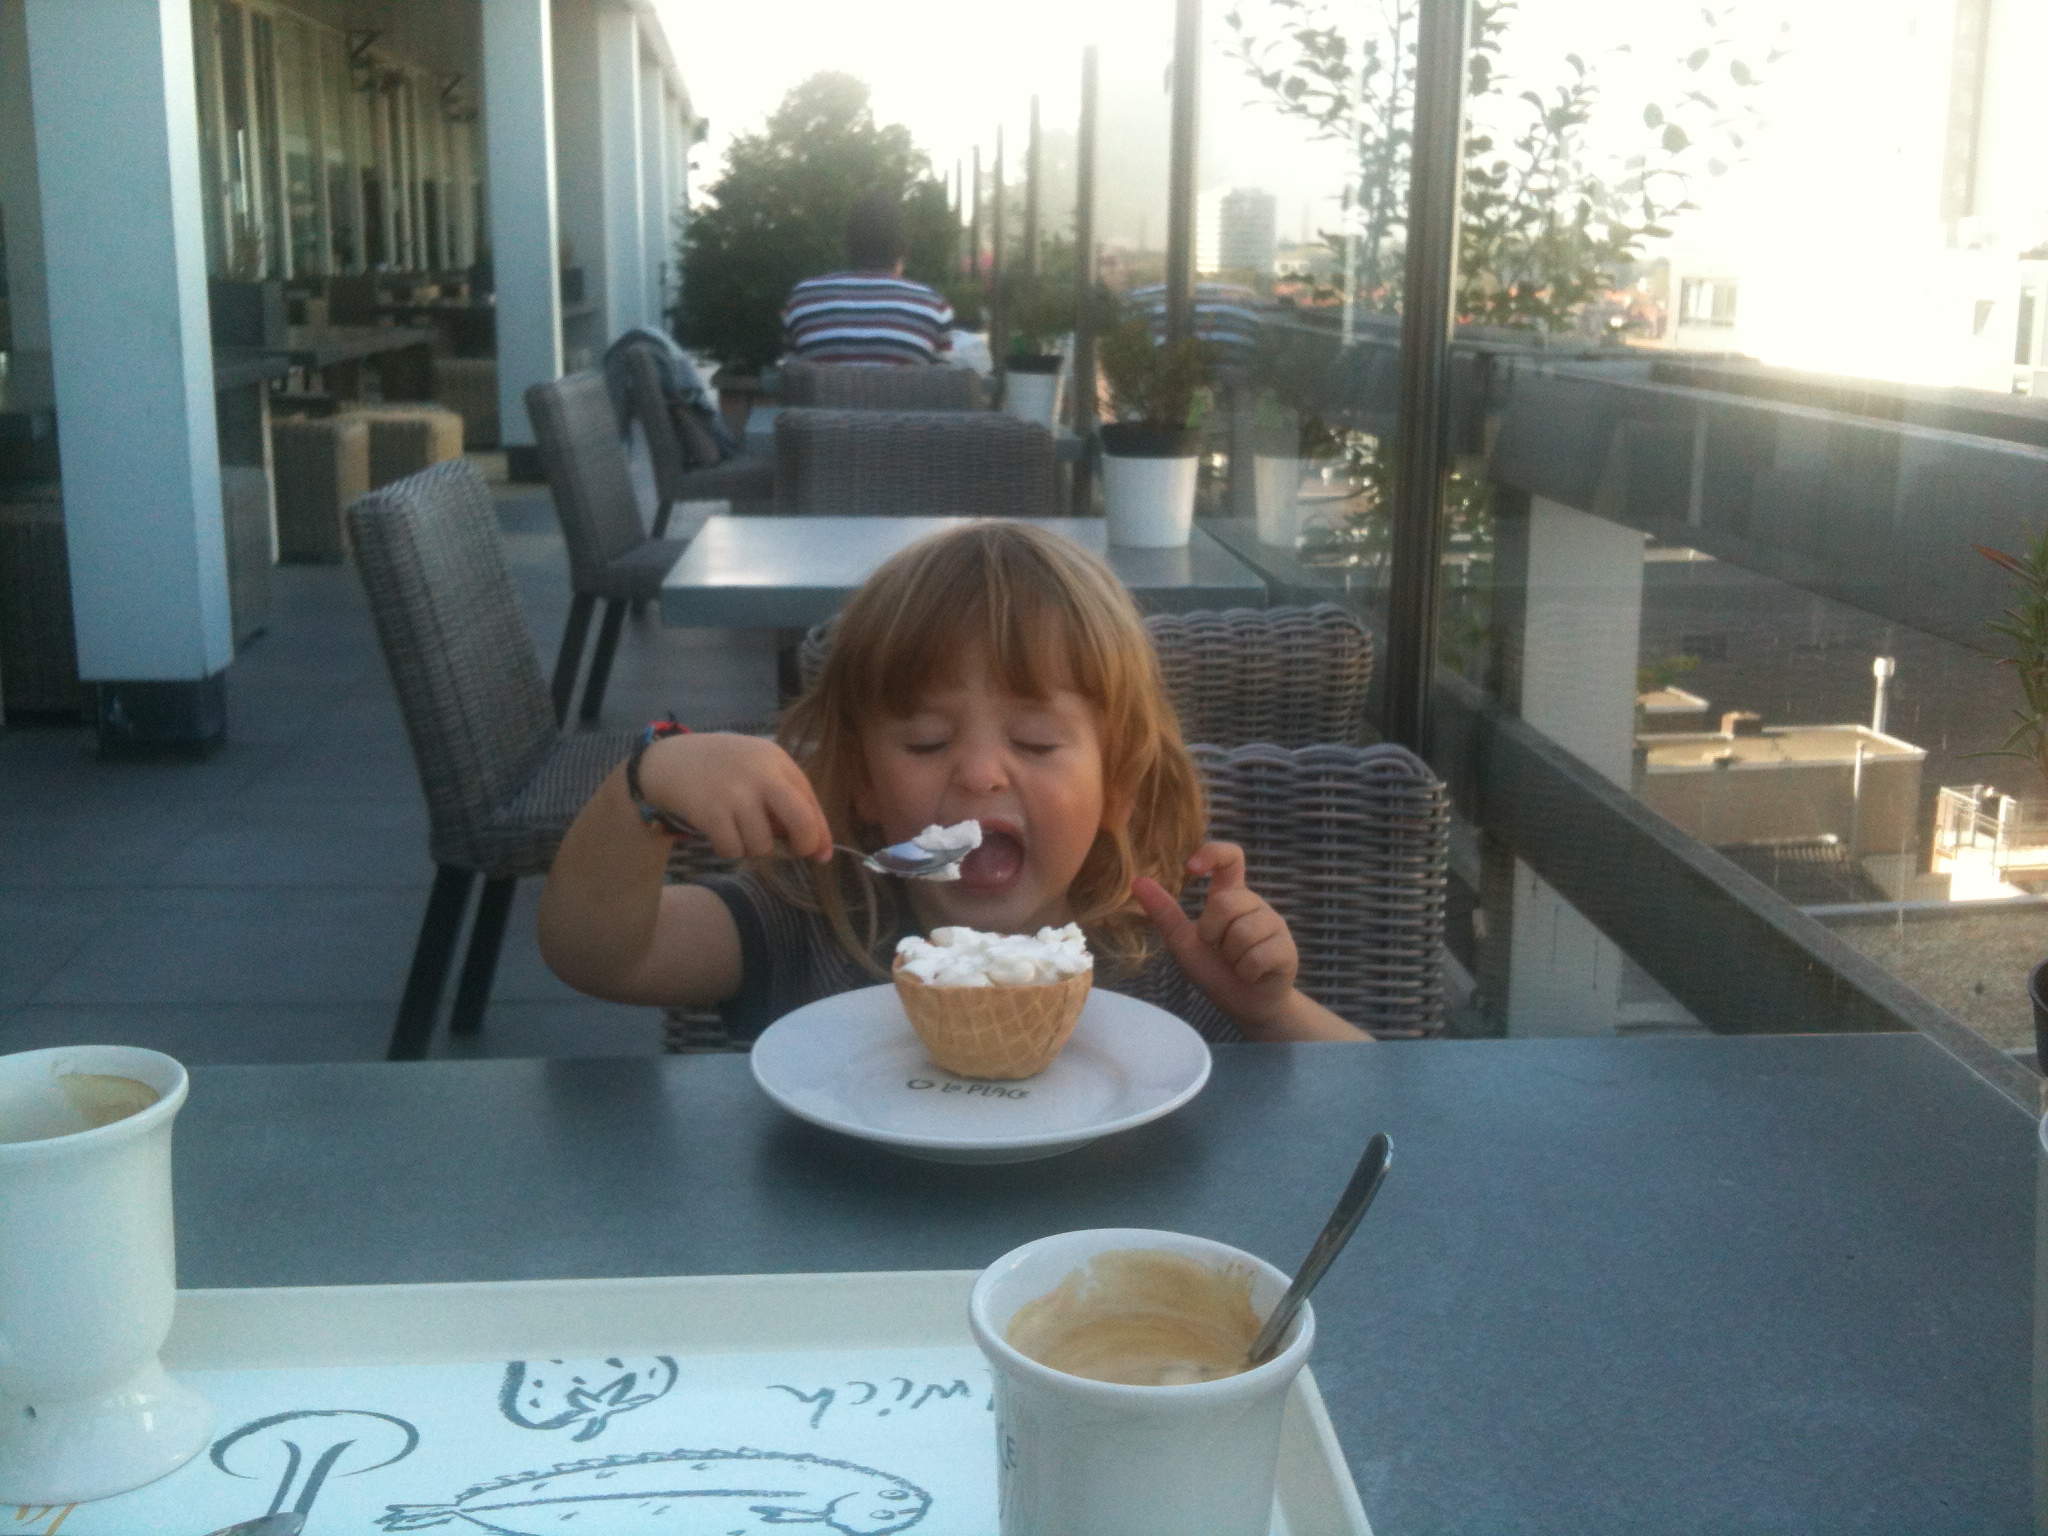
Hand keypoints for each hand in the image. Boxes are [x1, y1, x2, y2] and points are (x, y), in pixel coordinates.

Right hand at [635, 733, 832, 862]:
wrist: (669, 759)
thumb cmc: (722, 769)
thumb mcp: (758, 769)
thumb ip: (788, 800)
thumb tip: (818, 850)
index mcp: (777, 760)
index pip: (811, 801)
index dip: (820, 834)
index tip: (820, 854)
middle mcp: (760, 773)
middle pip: (801, 820)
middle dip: (803, 844)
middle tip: (794, 852)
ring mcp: (735, 792)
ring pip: (763, 845)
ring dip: (753, 848)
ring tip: (739, 831)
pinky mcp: (710, 811)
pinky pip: (734, 850)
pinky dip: (729, 850)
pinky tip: (721, 835)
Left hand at [1132, 841, 1299, 1031]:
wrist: (1245, 1006)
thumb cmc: (1215, 971)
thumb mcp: (1184, 943)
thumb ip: (1164, 913)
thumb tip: (1136, 881)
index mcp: (1230, 896)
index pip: (1230, 858)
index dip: (1213, 854)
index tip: (1191, 867)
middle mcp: (1254, 904)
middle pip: (1227, 902)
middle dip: (1212, 933)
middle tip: (1219, 950)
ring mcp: (1274, 924)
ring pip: (1243, 931)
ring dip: (1231, 957)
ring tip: (1237, 964)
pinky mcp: (1287, 948)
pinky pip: (1257, 955)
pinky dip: (1246, 972)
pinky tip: (1251, 975)